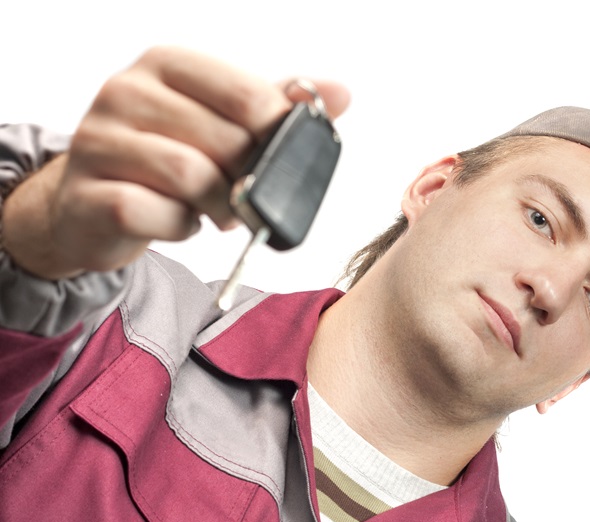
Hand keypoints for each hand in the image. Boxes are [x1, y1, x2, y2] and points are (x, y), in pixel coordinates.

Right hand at [1, 46, 349, 279]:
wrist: (89, 200)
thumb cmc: (165, 155)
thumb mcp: (219, 120)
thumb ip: (275, 105)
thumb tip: (340, 92)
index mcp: (166, 64)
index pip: (246, 93)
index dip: (276, 133)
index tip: (277, 156)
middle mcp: (125, 92)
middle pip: (224, 140)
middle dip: (247, 178)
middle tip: (244, 192)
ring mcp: (99, 142)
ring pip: (191, 177)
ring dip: (218, 206)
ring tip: (217, 209)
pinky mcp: (86, 193)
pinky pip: (153, 213)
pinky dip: (179, 226)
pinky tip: (178, 220)